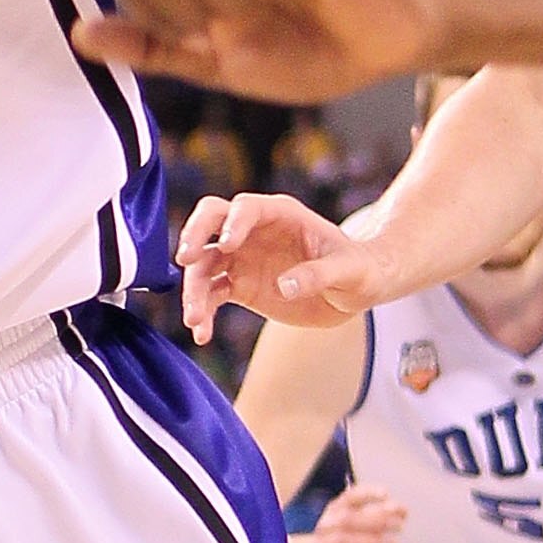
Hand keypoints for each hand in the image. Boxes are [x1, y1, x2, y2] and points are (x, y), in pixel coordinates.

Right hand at [177, 187, 383, 336]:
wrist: (355, 292)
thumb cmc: (358, 269)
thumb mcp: (348, 271)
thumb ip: (319, 274)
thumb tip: (285, 286)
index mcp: (280, 215)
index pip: (245, 208)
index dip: (232, 223)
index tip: (226, 245)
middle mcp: (253, 232)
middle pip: (210, 222)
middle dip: (193, 237)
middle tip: (185, 260)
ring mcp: (242, 258)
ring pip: (204, 264)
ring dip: (193, 289)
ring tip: (194, 318)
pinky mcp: (239, 286)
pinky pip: (211, 295)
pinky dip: (202, 313)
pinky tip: (202, 334)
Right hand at [306, 482, 408, 542]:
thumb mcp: (359, 530)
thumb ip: (378, 519)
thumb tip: (402, 511)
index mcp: (335, 511)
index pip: (349, 498)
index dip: (367, 494)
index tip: (386, 494)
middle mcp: (325, 527)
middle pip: (347, 519)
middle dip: (375, 520)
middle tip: (400, 526)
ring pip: (342, 541)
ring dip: (371, 542)